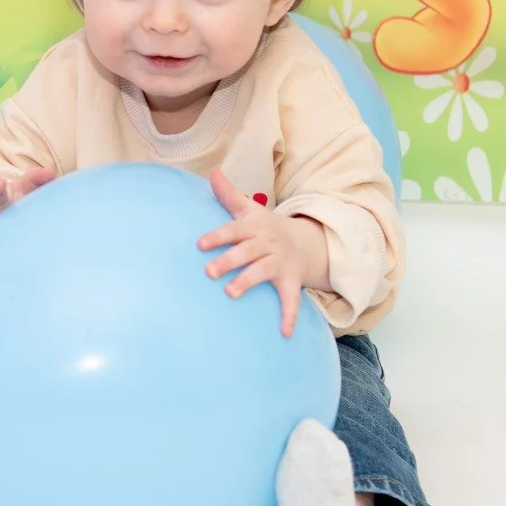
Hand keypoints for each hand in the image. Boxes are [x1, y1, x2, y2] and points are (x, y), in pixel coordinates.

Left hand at [198, 169, 326, 337]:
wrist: (306, 242)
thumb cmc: (266, 227)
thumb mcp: (249, 210)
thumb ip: (228, 194)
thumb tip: (212, 172)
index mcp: (254, 228)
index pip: (234, 230)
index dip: (218, 236)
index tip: (199, 244)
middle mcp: (267, 244)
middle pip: (246, 252)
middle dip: (229, 260)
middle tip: (208, 272)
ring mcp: (280, 263)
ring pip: (263, 273)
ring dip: (247, 282)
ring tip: (230, 293)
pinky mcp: (291, 281)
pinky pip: (291, 300)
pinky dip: (288, 315)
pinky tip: (284, 333)